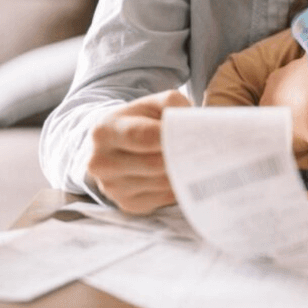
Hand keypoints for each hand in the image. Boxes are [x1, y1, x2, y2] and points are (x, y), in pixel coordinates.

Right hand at [87, 89, 189, 214]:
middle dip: (182, 156)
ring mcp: (112, 187)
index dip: (172, 136)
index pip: (145, 137)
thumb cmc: (138, 121)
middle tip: (205, 149)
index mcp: (105, 131)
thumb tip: (194, 123)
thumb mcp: (150, 104)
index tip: (195, 134)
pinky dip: (178, 187)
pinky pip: (163, 198)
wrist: (115, 145)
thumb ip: (172, 104)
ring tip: (197, 159)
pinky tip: (184, 174)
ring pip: (162, 183)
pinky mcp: (127, 203)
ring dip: (183, 172)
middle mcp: (102, 162)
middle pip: (154, 164)